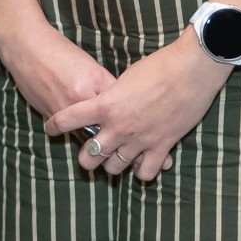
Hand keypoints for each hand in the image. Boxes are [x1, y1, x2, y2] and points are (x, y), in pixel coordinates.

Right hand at [0, 18, 117, 121]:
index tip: (128, 114)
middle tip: (115, 130)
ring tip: (96, 131)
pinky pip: (68, 130)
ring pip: (87, 132)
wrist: (25, 46)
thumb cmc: (58, 50)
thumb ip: (102, 85)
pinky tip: (75, 123)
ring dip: (92, 133)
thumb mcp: (88, 63)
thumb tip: (114, 103)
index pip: (121, 103)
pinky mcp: (50, 115)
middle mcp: (82, 97)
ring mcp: (65, 109)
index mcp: (96, 79)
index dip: (125, 109)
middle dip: (111, 128)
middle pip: (106, 123)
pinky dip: (74, 129)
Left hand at [44, 35, 229, 181]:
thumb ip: (110, 97)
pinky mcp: (161, 147)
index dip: (54, 126)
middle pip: (90, 155)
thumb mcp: (124, 79)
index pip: (67, 120)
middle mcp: (118, 126)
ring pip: (114, 167)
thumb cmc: (157, 67)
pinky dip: (140, 170)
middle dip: (86, 157)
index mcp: (105, 104)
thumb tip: (103, 105)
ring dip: (112, 164)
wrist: (190, 70)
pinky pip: (145, 172)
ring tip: (114, 158)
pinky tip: (140, 162)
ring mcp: (140, 140)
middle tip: (88, 153)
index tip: (50, 129)